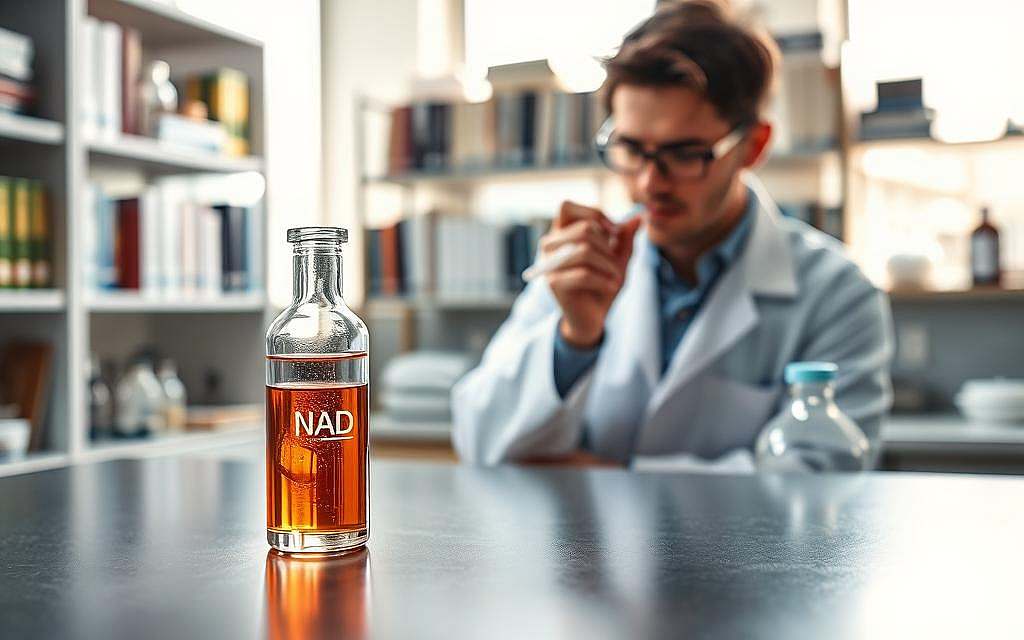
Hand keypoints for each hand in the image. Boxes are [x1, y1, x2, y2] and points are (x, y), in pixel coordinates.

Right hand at [540, 201, 641, 347]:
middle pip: (583, 229)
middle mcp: (550, 245)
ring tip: (616, 277)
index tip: (614, 232)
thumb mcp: (618, 258)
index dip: (593, 214)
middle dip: (608, 246)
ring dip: (608, 264)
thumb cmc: (602, 283)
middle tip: (616, 263)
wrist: (592, 318)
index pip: (567, 206)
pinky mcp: (553, 283)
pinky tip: (612, 286)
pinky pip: (583, 274)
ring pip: (584, 250)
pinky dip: (604, 280)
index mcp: (560, 232)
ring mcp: (549, 264)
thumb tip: (639, 217)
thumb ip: (625, 237)